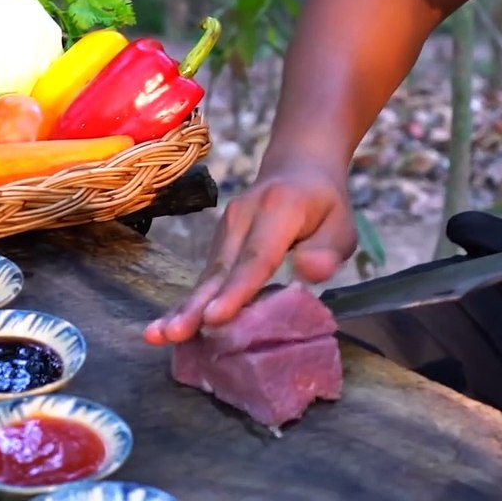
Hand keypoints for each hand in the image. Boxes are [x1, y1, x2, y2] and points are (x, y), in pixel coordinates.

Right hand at [144, 163, 357, 344]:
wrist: (298, 167)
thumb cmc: (324, 204)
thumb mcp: (342, 224)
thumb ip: (328, 250)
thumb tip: (309, 273)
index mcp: (279, 209)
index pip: (257, 256)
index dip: (236, 290)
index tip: (216, 318)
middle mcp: (244, 215)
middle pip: (221, 267)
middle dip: (196, 305)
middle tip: (173, 334)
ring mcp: (226, 226)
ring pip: (207, 273)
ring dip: (184, 307)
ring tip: (159, 335)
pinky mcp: (219, 240)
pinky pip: (207, 274)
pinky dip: (189, 301)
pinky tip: (168, 326)